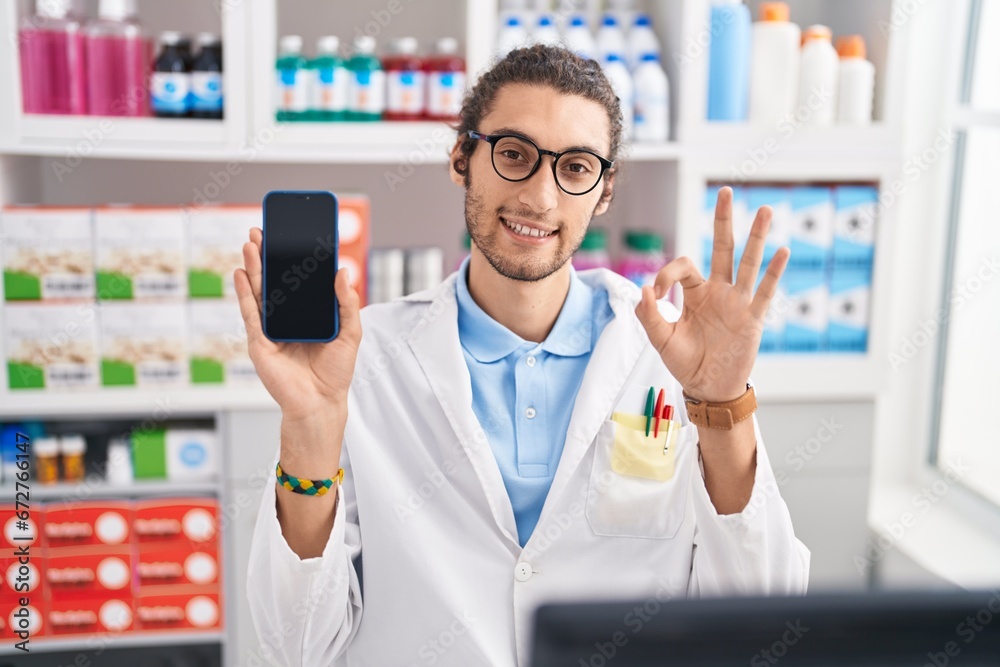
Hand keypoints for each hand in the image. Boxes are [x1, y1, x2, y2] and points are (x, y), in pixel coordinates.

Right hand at [234, 227, 362, 420]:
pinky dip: (245, 293)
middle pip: (274, 281)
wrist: (320, 402)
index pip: (298, 281)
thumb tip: (342, 272)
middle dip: (267, 256)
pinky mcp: (260, 341)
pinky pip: (251, 313)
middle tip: (262, 231)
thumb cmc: (336, 372)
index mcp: (308, 314)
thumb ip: (346, 303)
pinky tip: (241, 273)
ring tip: (251, 243)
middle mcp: (288, 318)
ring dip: (254, 267)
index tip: (289, 235)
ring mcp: (271, 329)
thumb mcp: (350, 332)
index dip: (293, 259)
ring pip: (259, 292)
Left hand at [635, 187, 788, 402]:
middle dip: (723, 220)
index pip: (684, 267)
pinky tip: (782, 251)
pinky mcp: (752, 319)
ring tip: (765, 210)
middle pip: (722, 248)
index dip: (667, 274)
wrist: (708, 388)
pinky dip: (774, 272)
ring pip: (747, 263)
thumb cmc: (686, 362)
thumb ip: (649, 315)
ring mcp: (737, 302)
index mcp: (695, 293)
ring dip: (756, 237)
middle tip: (725, 191)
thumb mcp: (660, 339)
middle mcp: (719, 291)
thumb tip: (645, 288)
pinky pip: (764, 291)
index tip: (657, 294)